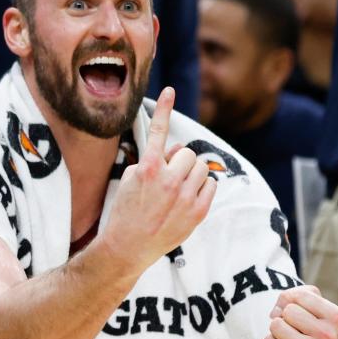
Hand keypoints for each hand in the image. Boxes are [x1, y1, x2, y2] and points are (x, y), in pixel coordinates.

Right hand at [99, 87, 216, 274]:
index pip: (159, 132)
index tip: (169, 91)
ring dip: (193, 174)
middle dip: (181, 161)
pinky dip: (203, 188)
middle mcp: (168, 180)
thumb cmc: (126, 212)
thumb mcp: (131, 180)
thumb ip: (154, 160)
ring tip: (179, 189)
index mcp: (148, 168)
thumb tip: (176, 149)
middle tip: (170, 175)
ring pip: (202, 168)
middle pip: (188, 153)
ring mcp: (185, 197)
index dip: (164, 109)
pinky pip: (212, 185)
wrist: (128, 247)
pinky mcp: (198, 212)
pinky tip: (188, 199)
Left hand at [266, 285, 337, 338]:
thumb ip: (296, 295)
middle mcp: (327, 335)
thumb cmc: (313, 331)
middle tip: (298, 331)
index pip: (300, 295)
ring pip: (276, 325)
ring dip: (278, 331)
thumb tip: (276, 311)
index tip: (304, 315)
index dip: (294, 302)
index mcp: (336, 317)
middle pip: (288, 310)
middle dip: (286, 318)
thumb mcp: (314, 308)